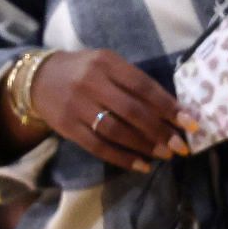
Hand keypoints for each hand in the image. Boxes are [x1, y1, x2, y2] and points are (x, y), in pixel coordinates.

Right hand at [31, 49, 196, 172]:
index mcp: (108, 63)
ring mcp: (78, 107)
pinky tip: (141, 165)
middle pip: (132, 111)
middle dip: (161, 130)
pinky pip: (98, 146)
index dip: (168, 105)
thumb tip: (171, 108)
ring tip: (165, 154)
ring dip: (144, 145)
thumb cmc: (85, 70)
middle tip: (182, 145)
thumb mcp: (108, 64)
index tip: (190, 121)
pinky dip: (122, 158)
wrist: (38, 78)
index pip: (144, 86)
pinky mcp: (67, 128)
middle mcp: (93, 83)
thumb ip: (133, 81)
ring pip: (116, 131)